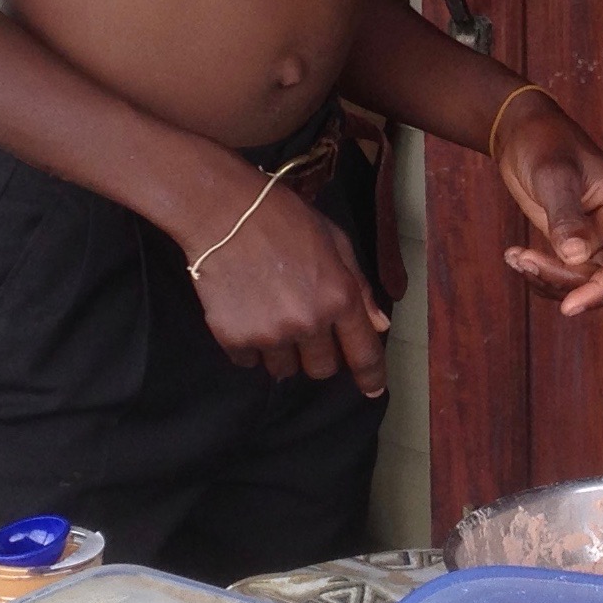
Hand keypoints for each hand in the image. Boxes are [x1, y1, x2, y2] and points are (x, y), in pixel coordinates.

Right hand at [188, 183, 390, 394]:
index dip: (371, 377)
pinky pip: (249, 362)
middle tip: (304, 326)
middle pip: (323, 369)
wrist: (222, 212)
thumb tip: (380, 326)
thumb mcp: (336, 243)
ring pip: (285, 369)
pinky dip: (250, 347)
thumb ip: (359, 288)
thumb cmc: (285, 220)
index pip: (364, 354)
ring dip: (283, 351)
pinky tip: (246, 313)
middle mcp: (308, 323)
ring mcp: (269, 333)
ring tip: (270, 314)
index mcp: (339, 298)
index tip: (372, 391)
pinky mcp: (234, 338)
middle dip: (319, 355)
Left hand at [493, 94, 602, 315]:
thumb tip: (576, 256)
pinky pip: (565, 276)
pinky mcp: (576, 244)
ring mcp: (598, 238)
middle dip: (563, 282)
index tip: (568, 308)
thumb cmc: (543, 143)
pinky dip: (539, 275)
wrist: (523, 133)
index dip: (602, 291)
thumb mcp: (553, 176)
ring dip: (547, 280)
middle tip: (522, 261)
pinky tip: (513, 255)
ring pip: (582, 284)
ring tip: (514, 256)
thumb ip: (565, 215)